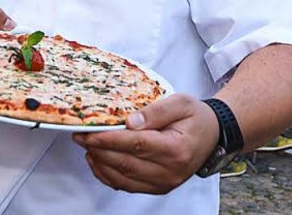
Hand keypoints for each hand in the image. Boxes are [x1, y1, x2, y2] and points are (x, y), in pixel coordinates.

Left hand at [72, 94, 218, 193]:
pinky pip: (127, 186)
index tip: (89, 132)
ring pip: (123, 177)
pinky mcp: (158, 188)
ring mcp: (164, 183)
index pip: (136, 145)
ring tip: (86, 146)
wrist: (212, 135)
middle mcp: (169, 171)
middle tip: (79, 136)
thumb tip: (130, 121)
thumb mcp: (181, 102)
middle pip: (125, 163)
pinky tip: (97, 161)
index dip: (109, 139)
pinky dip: (108, 175)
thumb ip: (156, 110)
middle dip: (99, 149)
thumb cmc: (195, 117)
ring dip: (100, 163)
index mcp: (176, 148)